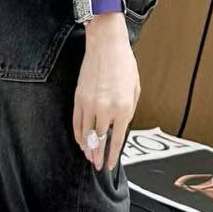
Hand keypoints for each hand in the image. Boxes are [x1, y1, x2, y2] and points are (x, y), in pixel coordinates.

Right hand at [73, 18, 140, 170]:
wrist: (107, 46)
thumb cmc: (124, 64)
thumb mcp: (135, 89)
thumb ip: (128, 110)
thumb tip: (120, 127)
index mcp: (123, 108)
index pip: (116, 140)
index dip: (111, 155)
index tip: (108, 165)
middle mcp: (106, 109)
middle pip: (99, 140)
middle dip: (97, 156)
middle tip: (97, 165)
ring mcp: (90, 104)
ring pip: (86, 134)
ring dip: (87, 148)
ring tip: (88, 156)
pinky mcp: (79, 98)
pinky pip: (76, 122)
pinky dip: (78, 134)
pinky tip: (80, 140)